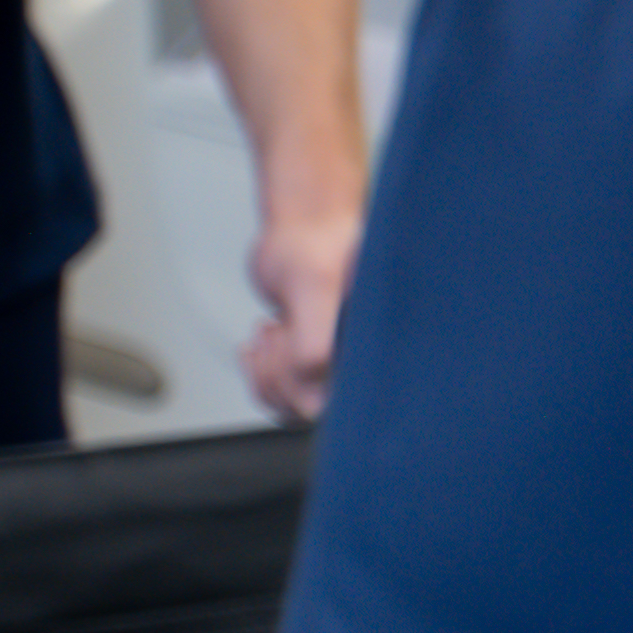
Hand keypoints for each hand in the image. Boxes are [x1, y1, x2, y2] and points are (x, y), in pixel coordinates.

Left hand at [241, 163, 359, 419]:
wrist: (308, 223)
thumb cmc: (319, 244)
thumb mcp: (315, 290)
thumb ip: (316, 347)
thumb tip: (314, 395)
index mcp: (371, 354)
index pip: (331, 407)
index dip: (298, 384)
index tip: (292, 340)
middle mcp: (359, 361)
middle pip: (305, 409)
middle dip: (276, 372)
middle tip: (278, 331)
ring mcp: (336, 360)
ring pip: (290, 403)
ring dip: (266, 371)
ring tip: (272, 332)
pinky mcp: (315, 355)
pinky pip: (283, 389)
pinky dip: (261, 370)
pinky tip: (265, 340)